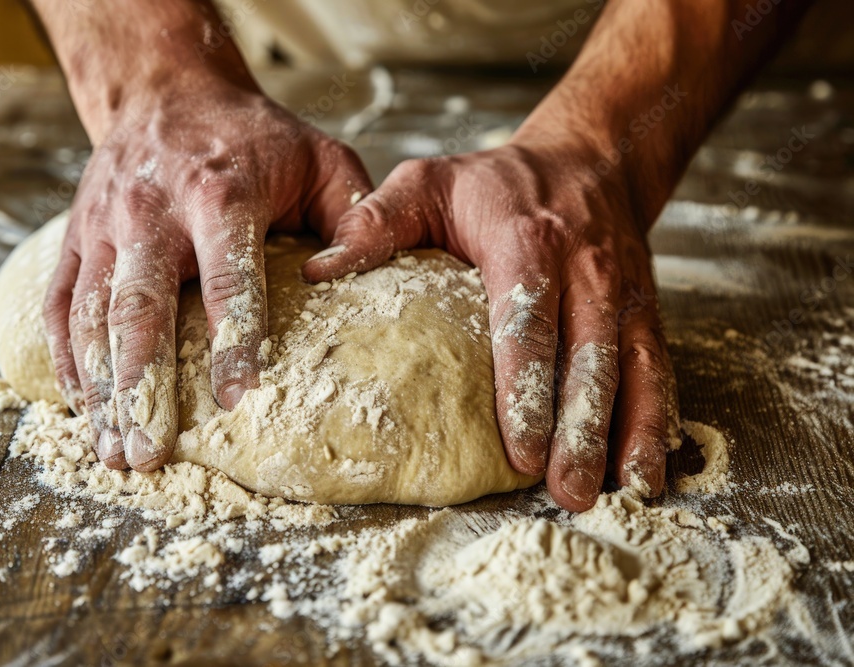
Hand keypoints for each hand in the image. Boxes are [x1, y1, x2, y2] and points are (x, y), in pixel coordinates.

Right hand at [43, 71, 371, 470]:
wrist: (167, 90)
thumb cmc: (256, 137)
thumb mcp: (321, 157)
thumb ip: (352, 216)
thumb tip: (345, 280)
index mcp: (219, 194)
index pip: (227, 280)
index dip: (233, 343)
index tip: (239, 401)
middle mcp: (151, 212)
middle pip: (140, 311)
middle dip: (142, 388)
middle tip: (149, 455)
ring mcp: (105, 226)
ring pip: (93, 317)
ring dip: (102, 389)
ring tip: (113, 451)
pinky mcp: (76, 237)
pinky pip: (61, 304)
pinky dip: (66, 360)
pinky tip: (82, 405)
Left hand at [303, 131, 679, 511]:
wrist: (590, 160)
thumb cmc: (496, 182)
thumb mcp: (429, 182)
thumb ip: (377, 221)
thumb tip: (318, 269)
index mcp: (527, 241)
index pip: (527, 320)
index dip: (525, 388)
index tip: (521, 448)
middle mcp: (585, 269)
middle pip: (587, 356)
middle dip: (581, 428)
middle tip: (565, 490)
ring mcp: (622, 292)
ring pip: (631, 367)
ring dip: (627, 431)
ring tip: (620, 491)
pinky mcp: (643, 310)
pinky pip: (656, 365)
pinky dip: (658, 417)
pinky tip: (647, 465)